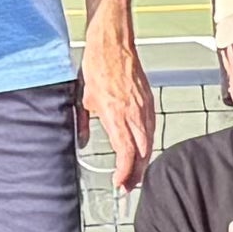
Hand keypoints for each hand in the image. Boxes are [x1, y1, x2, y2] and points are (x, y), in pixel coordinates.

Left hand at [79, 23, 157, 191]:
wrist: (113, 44)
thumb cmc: (98, 66)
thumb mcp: (83, 99)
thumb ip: (82, 124)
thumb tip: (81, 141)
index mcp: (116, 115)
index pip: (127, 153)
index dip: (125, 173)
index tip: (119, 184)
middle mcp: (134, 114)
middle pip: (142, 153)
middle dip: (136, 174)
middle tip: (127, 187)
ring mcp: (144, 108)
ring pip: (149, 142)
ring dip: (142, 161)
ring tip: (133, 174)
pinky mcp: (149, 101)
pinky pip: (151, 129)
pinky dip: (146, 144)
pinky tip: (140, 149)